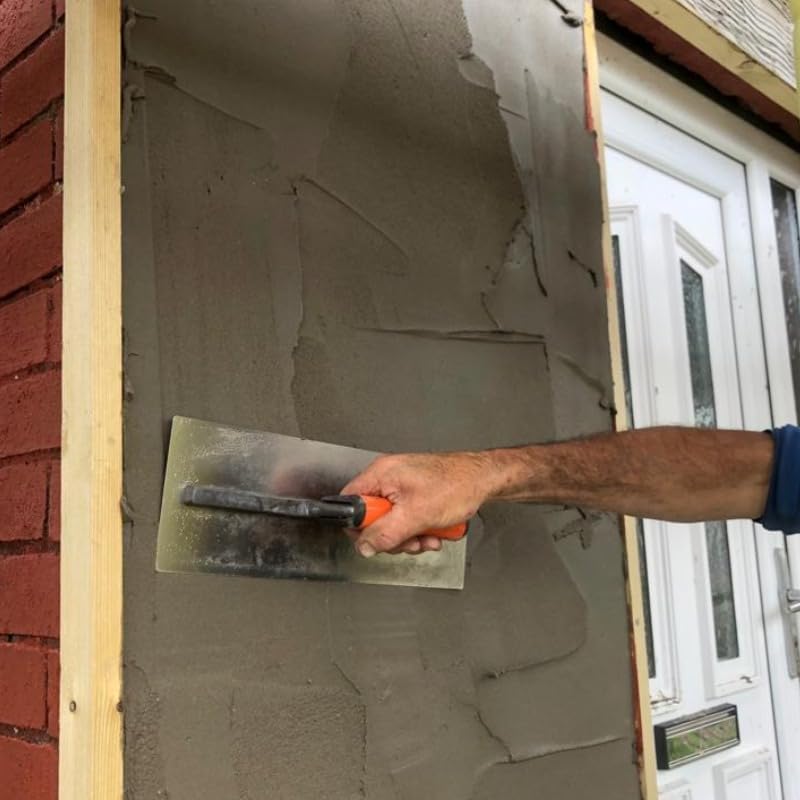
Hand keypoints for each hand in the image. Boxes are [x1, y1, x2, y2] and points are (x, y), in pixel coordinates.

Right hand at [340, 452, 488, 556]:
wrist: (484, 480)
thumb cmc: (457, 486)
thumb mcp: (416, 515)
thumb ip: (385, 533)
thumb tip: (364, 546)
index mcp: (381, 474)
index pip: (350, 503)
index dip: (359, 526)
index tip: (377, 538)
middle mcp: (388, 477)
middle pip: (372, 518)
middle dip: (393, 536)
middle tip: (411, 539)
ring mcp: (402, 487)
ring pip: (391, 523)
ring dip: (410, 537)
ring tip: (429, 535)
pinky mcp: (414, 495)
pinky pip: (406, 519)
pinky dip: (419, 529)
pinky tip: (434, 530)